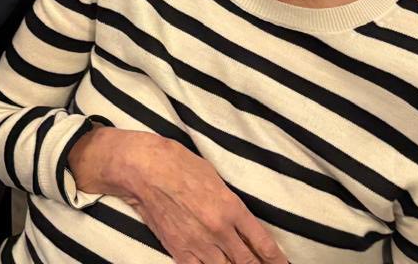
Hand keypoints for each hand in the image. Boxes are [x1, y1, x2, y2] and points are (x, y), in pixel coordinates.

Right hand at [68, 128, 285, 263]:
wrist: (142, 168)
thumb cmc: (178, 163)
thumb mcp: (214, 177)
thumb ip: (231, 204)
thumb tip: (241, 223)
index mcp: (231, 208)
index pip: (262, 244)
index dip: (276, 260)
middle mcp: (218, 230)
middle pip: (247, 262)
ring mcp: (198, 244)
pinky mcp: (178, 250)